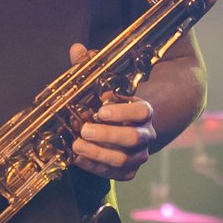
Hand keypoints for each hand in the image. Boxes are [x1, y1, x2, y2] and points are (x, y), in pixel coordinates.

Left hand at [68, 43, 158, 180]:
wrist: (128, 129)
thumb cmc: (111, 104)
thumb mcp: (104, 85)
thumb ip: (91, 68)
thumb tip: (76, 49)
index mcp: (145, 111)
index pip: (142, 112)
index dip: (122, 112)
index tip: (99, 110)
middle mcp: (146, 134)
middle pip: (133, 138)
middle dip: (107, 135)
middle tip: (84, 130)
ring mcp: (139, 154)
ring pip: (124, 159)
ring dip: (99, 153)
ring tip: (77, 145)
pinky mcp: (129, 170)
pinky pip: (116, 174)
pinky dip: (96, 167)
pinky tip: (79, 159)